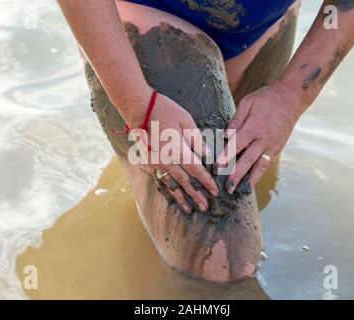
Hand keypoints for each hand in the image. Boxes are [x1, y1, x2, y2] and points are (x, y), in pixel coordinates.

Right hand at [126, 88, 218, 213]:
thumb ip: (197, 140)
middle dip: (196, 195)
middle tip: (205, 207)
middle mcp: (167, 161)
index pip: (196, 171)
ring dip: (181, 197)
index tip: (215, 192)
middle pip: (185, 181)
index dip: (207, 182)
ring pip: (171, 183)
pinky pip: (160, 178)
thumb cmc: (165, 110)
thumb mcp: (186, 121)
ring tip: (189, 209)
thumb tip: (207, 156)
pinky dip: (168, 188)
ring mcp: (156, 162)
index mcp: (178, 151)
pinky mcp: (148, 161)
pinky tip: (172, 195)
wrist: (138, 108)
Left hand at [216, 80, 302, 192]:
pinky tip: (250, 182)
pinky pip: (266, 164)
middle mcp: (265, 139)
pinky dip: (259, 174)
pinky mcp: (278, 148)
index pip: (237, 144)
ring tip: (240, 191)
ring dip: (249, 180)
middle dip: (237, 174)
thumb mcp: (248, 102)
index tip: (217, 167)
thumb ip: (236, 120)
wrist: (291, 98)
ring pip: (260, 166)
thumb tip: (225, 135)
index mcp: (255, 126)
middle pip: (248, 160)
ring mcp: (273, 145)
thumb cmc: (267, 98)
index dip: (226, 156)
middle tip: (227, 187)